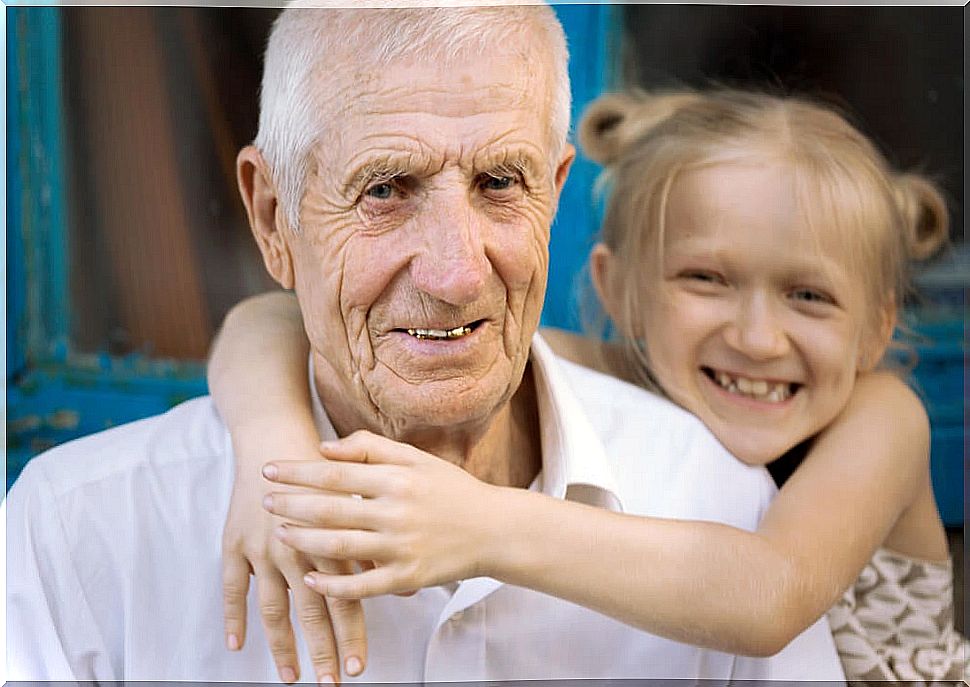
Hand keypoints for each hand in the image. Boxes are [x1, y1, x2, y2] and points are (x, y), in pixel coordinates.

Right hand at [222, 448, 367, 683]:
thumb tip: (403, 590)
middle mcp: (299, 547)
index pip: (348, 597)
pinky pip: (231, 587)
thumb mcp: (356, 505)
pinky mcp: (235, 543)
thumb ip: (377, 547)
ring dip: (282, 645)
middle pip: (313, 609)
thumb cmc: (327, 473)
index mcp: (334, 537)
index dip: (353, 634)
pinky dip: (233, 616)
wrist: (276, 438)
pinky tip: (237, 645)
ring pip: (273, 607)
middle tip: (331, 683)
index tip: (359, 668)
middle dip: (323, 649)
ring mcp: (264, 548)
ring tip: (290, 677)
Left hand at [262, 430, 500, 597]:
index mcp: (398, 480)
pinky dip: (334, 585)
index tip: (269, 469)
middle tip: (263, 500)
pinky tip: (310, 579)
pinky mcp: (408, 578)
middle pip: (331, 510)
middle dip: (291, 504)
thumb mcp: (416, 459)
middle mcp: (397, 513)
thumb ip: (371, 450)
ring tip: (279, 533)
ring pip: (341, 547)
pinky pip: (363, 587)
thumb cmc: (451, 490)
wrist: (495, 530)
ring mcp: (402, 548)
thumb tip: (325, 449)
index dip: (298, 472)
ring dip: (304, 540)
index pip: (336, 474)